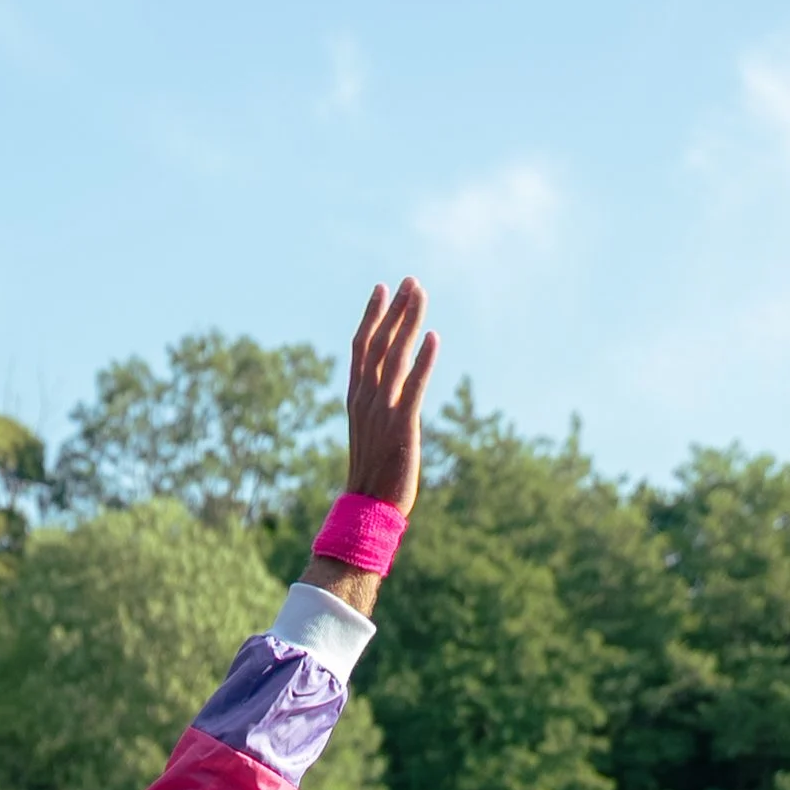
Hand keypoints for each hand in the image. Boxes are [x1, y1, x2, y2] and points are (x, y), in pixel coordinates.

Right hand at [341, 278, 438, 512]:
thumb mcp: (371, 432)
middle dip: (395, 309)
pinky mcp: (401, 426)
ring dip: (408, 322)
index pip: (361, 347)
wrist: (368, 508)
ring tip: (420, 294)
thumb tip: (394, 387)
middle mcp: (366, 399)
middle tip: (410, 280)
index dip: (372, 316)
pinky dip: (423, 361)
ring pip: (395, 356)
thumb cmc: (373, 474)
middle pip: (379, 343)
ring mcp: (382, 411)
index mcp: (356, 399)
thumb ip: (379, 406)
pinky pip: (414, 386)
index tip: (382, 289)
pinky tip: (433, 337)